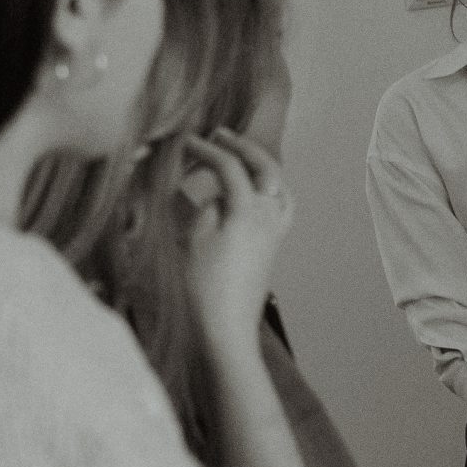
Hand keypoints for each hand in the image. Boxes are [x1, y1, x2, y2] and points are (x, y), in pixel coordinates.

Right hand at [180, 129, 292, 340]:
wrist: (226, 332)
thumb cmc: (201, 291)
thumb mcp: (188, 242)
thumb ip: (196, 207)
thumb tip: (200, 187)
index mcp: (247, 211)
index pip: (228, 166)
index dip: (205, 149)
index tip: (185, 141)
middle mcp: (269, 217)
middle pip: (265, 167)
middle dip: (242, 147)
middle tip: (220, 134)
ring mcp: (275, 233)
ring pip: (280, 185)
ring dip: (261, 164)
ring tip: (242, 155)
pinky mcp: (273, 248)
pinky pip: (281, 206)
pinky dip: (270, 188)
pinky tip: (254, 193)